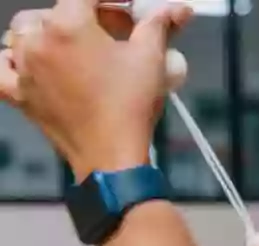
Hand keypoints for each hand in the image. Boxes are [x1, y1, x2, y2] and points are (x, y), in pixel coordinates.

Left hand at [0, 0, 191, 178]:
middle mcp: (38, 41)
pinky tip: (31, 63)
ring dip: (48, 33)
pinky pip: (3, 69)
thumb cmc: (131, 107)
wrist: (113, 156)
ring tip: (75, 46)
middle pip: (56, 13)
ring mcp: (24, 68)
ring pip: (24, 34)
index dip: (112, 2)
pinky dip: (12, 61)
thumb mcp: (150, 59)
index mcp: (68, 25)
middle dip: (85, 17)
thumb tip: (178, 10)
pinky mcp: (20, 95)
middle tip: (113, 33)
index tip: (128, 11)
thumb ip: (159, 25)